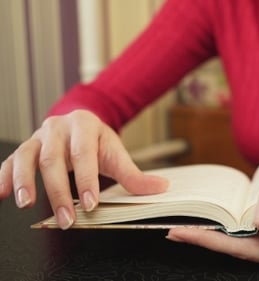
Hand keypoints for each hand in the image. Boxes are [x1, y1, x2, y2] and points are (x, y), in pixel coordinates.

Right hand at [0, 110, 167, 228]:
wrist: (80, 123)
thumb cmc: (98, 141)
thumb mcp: (117, 153)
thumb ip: (134, 174)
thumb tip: (161, 188)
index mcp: (85, 126)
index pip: (84, 154)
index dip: (86, 179)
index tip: (90, 204)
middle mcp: (58, 128)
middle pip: (54, 159)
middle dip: (60, 192)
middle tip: (66, 218)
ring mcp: (39, 137)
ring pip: (27, 156)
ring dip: (25, 181)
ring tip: (27, 203)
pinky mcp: (26, 147)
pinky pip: (10, 161)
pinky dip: (4, 177)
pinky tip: (2, 194)